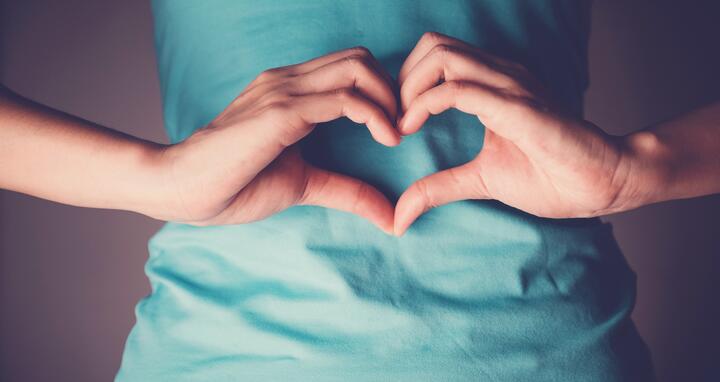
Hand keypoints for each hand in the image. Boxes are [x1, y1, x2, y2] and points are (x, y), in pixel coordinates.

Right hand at [158, 47, 400, 232]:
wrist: (182, 188)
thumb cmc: (234, 184)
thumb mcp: (303, 184)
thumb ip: (346, 190)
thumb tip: (389, 217)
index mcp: (291, 91)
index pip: (351, 67)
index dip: (383, 92)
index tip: (397, 128)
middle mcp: (289, 81)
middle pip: (361, 58)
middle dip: (393, 89)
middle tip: (403, 127)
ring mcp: (284, 91)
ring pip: (357, 69)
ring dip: (390, 99)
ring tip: (397, 134)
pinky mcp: (282, 112)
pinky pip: (345, 99)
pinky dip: (376, 115)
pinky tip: (387, 140)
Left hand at [393, 32, 636, 234]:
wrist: (603, 183)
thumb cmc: (551, 177)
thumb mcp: (480, 180)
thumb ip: (438, 188)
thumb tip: (400, 216)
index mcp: (493, 83)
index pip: (437, 54)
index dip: (406, 82)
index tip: (397, 122)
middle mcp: (500, 75)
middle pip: (433, 44)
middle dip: (402, 78)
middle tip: (395, 119)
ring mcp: (510, 85)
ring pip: (442, 56)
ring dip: (409, 87)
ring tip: (403, 124)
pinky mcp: (517, 106)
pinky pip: (459, 89)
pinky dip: (425, 104)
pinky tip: (412, 128)